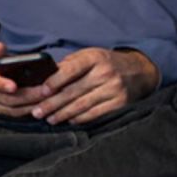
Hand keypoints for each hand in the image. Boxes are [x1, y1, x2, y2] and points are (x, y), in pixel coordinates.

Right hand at [0, 42, 44, 115]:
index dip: (2, 84)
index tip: (14, 86)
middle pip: (8, 98)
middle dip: (28, 95)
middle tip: (45, 91)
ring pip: (13, 108)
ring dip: (31, 105)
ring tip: (47, 99)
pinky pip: (14, 114)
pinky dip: (28, 111)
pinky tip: (40, 106)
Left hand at [31, 48, 158, 125]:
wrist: (139, 71)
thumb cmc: (105, 63)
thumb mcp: (88, 56)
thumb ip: (68, 65)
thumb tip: (44, 78)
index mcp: (94, 58)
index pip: (71, 69)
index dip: (54, 81)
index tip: (42, 92)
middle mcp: (105, 73)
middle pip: (73, 91)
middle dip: (52, 104)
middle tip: (37, 112)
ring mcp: (114, 89)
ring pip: (82, 105)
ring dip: (62, 114)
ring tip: (49, 119)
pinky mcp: (120, 104)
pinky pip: (95, 114)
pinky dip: (79, 119)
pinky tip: (68, 121)